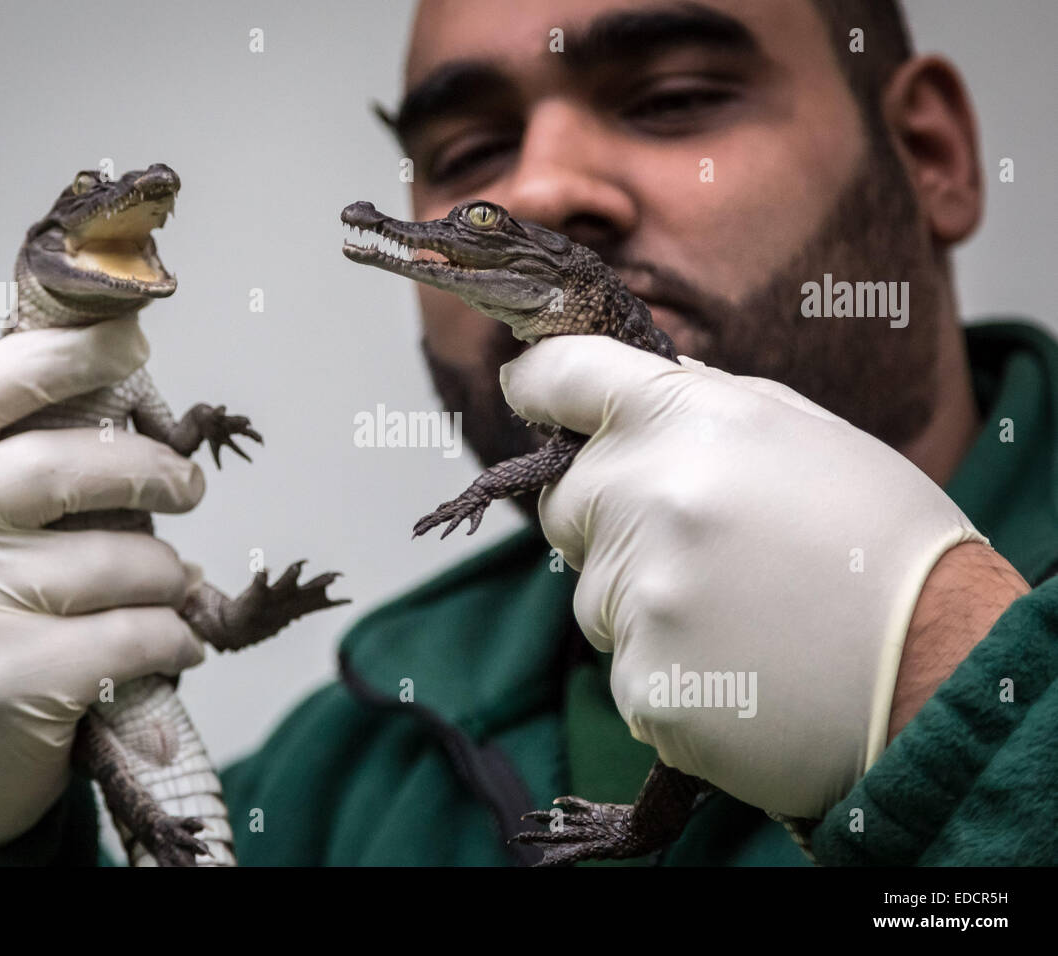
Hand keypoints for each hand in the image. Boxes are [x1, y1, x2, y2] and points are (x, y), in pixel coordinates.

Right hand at [0, 317, 206, 857]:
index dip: (67, 355)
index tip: (133, 339)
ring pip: (121, 558)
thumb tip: (129, 412)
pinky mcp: (1, 682)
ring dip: (168, 576)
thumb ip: (3, 471)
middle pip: (70, 464)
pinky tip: (176, 645)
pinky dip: (175, 639)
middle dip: (154, 471)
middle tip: (190, 486)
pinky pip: (135, 634)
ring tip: (169, 589)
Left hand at [500, 336, 985, 818]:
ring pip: (593, 595)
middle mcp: (649, 496)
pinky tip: (741, 670)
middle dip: (606, 521)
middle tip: (698, 547)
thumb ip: (703, 403)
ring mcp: (642, 595)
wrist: (943, 673)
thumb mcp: (805, 432)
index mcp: (690, 419)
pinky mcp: (643, 684)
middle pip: (563, 502)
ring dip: (642, 603)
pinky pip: (624, 670)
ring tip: (741, 616)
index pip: (565, 376)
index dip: (539, 383)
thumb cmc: (881, 543)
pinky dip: (668, 672)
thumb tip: (622, 394)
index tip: (528, 389)